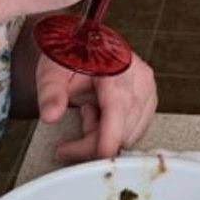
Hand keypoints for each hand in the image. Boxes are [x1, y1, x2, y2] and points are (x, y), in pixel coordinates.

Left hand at [36, 52, 157, 162]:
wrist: (83, 42)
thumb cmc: (71, 54)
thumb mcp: (52, 70)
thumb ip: (50, 93)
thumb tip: (50, 115)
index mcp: (120, 68)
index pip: (117, 113)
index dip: (104, 142)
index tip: (88, 156)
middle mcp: (141, 80)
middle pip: (122, 132)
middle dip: (93, 139)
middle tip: (73, 124)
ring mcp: (149, 91)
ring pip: (128, 137)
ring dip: (103, 136)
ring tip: (87, 112)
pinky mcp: (149, 101)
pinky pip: (133, 132)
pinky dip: (113, 132)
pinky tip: (100, 114)